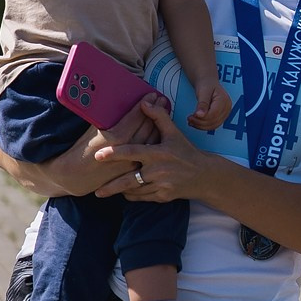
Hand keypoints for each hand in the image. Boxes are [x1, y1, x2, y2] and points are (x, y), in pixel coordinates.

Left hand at [89, 97, 203, 204]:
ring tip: (108, 191)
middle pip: (129, 179)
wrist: (204, 175)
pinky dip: (133, 196)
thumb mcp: (174, 133)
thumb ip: (158, 117)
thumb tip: (145, 102)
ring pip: (135, 191)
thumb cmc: (186, 151)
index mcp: (158, 153)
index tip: (98, 156)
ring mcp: (161, 185)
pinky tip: (126, 193)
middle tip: (96, 191)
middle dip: (111, 187)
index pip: (132, 152)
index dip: (115, 154)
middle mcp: (158, 170)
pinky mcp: (164, 197)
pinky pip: (143, 198)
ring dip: (121, 191)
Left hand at [189, 79, 231, 131]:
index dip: (202, 118)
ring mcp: (226, 113)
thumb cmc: (206, 84)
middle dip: (200, 122)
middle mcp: (227, 108)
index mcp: (224, 100)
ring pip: (213, 125)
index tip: (191, 116)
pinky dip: (203, 126)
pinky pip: (213, 125)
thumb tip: (199, 115)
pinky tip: (195, 123)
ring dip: (201, 126)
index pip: (213, 114)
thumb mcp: (202, 92)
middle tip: (189, 119)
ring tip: (191, 121)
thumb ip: (202, 104)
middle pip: (214, 121)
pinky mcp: (221, 117)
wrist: (208, 82)